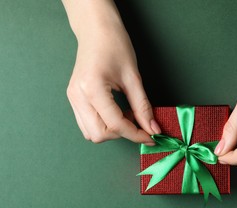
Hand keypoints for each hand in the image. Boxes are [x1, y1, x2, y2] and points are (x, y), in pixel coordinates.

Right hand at [66, 22, 160, 143]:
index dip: (136, 134)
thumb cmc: (115, 45)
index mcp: (92, 89)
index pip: (116, 125)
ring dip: (112, 131)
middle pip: (99, 135)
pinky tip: (116, 112)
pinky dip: (104, 125)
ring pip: (91, 133)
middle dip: (122, 134)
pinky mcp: (74, 99)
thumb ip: (143, 107)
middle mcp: (78, 97)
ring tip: (127, 114)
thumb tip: (153, 129)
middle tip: (138, 121)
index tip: (152, 137)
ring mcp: (73, 99)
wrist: (96, 30)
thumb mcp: (134, 77)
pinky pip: (87, 124)